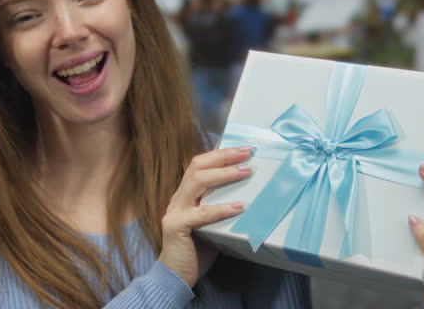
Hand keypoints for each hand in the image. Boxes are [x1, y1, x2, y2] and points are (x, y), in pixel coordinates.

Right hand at [159, 146, 253, 286]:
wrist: (175, 276)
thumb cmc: (196, 250)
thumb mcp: (212, 224)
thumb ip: (220, 208)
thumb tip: (248, 196)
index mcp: (186, 195)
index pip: (199, 165)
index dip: (219, 154)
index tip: (241, 147)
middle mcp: (178, 198)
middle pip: (197, 166)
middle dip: (223, 156)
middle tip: (246, 152)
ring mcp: (174, 210)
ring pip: (197, 181)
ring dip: (223, 174)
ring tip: (246, 171)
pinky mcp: (175, 226)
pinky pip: (201, 214)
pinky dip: (221, 209)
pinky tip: (239, 207)